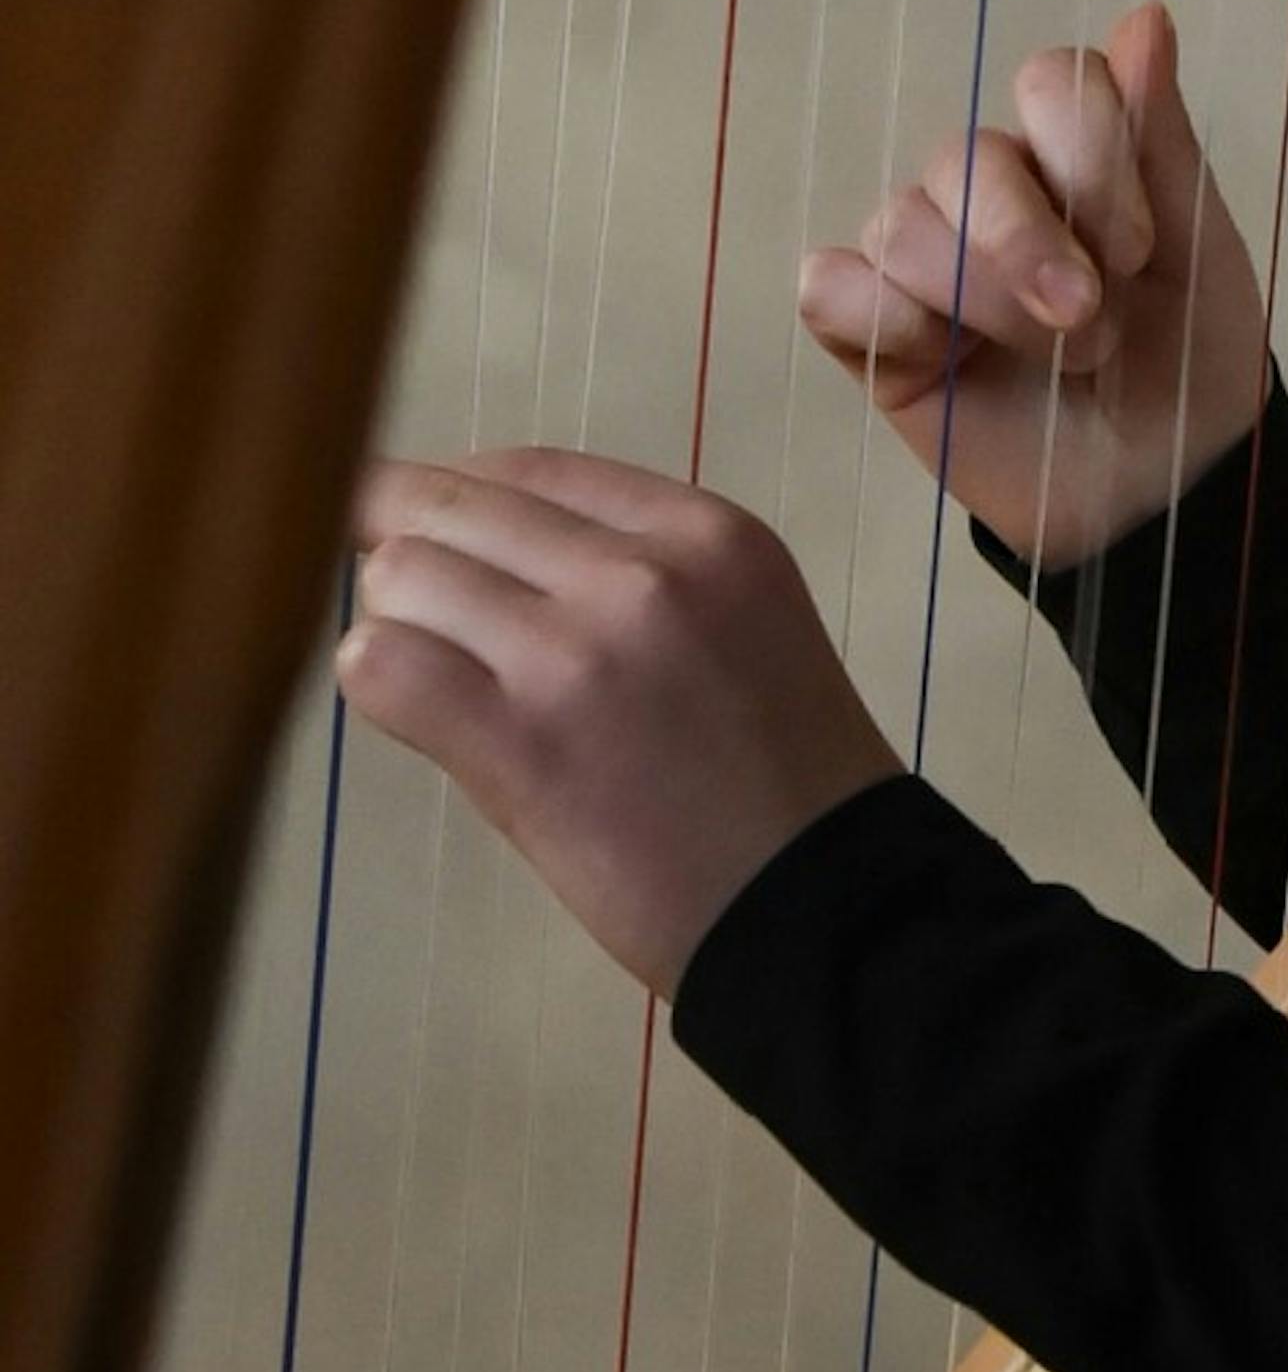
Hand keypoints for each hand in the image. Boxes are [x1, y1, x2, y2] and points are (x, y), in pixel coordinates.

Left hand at [342, 450, 903, 997]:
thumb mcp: (740, 623)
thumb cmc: (783, 778)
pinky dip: (379, 682)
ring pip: (401, 577)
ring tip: (443, 682)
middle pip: (446, 507)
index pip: (530, 469)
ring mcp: (578, 652)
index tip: (441, 544)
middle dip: (403, 552)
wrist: (823, 903)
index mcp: (709, 533)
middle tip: (415, 615)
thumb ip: (633, 571)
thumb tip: (477, 545)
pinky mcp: (520, 739)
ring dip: (396, 625)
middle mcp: (644, 572)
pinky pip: (382, 665)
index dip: (459, 498)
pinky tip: (423, 718)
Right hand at [799, 0, 1267, 567]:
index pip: (1049, 84)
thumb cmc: (1188, 363)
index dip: (1091, 160)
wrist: (1163, 490)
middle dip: (1032, 246)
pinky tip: (942, 361)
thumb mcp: (1200, 250)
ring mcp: (921, 259)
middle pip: (964, 156)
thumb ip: (1159, 135)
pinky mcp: (870, 333)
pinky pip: (831, 287)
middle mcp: (987, 192)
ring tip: (1054, 362)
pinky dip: (888, 322)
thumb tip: (1147, 14)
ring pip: (902, 223)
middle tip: (1093, 325)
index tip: (1140, 248)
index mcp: (1071, 156)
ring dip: (984, 302)